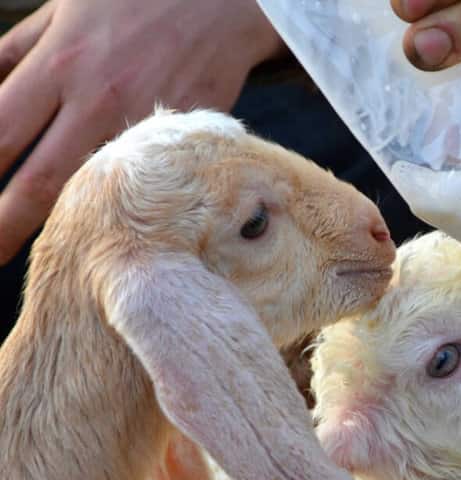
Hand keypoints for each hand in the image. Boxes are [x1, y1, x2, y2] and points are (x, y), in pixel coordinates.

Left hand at [0, 0, 284, 263]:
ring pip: (97, 192)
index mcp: (60, 63)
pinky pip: (149, 185)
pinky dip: (126, 209)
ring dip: (68, 224)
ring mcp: (147, 127)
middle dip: (6, 223)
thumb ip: (15, 53)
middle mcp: (98, 100)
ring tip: (55, 253)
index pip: (0, 133)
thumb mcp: (62, 12)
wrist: (219, 3)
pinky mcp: (185, 141)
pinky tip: (117, 228)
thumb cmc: (133, 1)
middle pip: (40, 179)